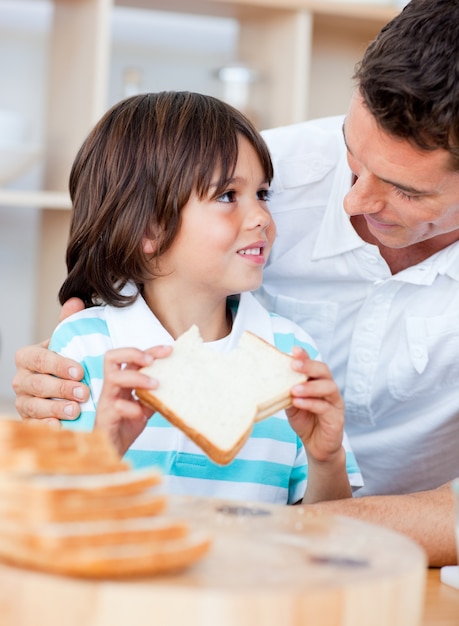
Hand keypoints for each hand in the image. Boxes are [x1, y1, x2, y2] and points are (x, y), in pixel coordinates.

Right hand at [12, 297, 87, 425]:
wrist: (61, 388)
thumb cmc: (64, 363)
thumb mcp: (66, 343)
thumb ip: (68, 323)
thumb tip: (75, 301)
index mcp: (28, 357)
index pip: (39, 359)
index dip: (58, 365)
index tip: (80, 370)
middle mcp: (21, 380)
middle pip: (37, 384)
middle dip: (61, 388)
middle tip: (83, 393)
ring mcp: (23, 402)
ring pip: (34, 406)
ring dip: (56, 408)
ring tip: (76, 410)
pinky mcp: (28, 420)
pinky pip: (34, 424)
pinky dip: (47, 426)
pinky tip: (61, 427)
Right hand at [95, 345, 171, 454]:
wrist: (111, 451)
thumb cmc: (125, 426)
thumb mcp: (145, 408)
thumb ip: (153, 395)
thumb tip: (174, 384)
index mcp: (121, 382)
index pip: (131, 357)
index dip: (149, 350)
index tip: (169, 350)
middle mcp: (111, 387)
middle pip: (112, 357)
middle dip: (134, 353)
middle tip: (153, 360)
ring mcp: (106, 401)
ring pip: (113, 377)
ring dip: (136, 377)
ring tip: (155, 385)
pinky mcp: (105, 417)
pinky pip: (116, 406)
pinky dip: (130, 408)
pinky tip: (141, 414)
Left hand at [287, 347, 344, 462]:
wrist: (317, 446)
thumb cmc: (305, 421)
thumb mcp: (292, 403)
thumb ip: (287, 390)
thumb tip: (270, 378)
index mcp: (318, 382)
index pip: (313, 364)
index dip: (305, 356)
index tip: (293, 350)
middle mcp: (329, 389)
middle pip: (324, 371)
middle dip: (309, 366)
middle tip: (294, 365)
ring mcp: (335, 403)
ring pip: (328, 387)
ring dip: (310, 386)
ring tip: (294, 389)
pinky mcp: (336, 418)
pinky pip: (325, 407)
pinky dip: (311, 403)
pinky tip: (298, 402)